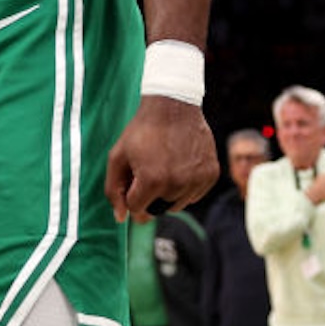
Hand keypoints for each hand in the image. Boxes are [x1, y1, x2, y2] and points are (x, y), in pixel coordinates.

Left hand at [105, 95, 219, 222]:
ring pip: (176, 205)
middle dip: (148, 195)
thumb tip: (120, 218)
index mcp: (152, 180)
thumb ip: (114, 189)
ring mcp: (197, 181)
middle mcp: (177, 184)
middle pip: (157, 208)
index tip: (132, 178)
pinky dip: (184, 188)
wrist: (173, 107)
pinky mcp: (211, 175)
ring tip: (163, 166)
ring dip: (167, 193)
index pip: (136, 208)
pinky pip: (193, 196)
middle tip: (148, 170)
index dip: (131, 194)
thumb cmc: (142, 132)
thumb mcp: (118, 157)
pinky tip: (179, 166)